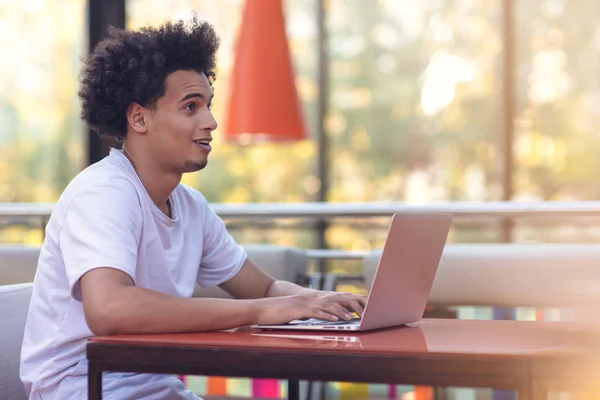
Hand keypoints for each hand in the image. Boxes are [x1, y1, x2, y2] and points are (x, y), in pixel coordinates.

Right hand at [252, 292, 366, 324]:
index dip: (339, 305)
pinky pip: (316, 313)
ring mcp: (303, 304)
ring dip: (339, 312)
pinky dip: (327, 316)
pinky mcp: (298, 310)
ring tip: (350, 318)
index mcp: (306, 301)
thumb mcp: (290, 314)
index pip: (326, 302)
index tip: (350, 310)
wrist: (259, 309)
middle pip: (330, 302)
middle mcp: (306, 300)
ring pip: (326, 307)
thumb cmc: (273, 314)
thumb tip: (310, 321)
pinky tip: (335, 320)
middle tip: (355, 313)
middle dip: (344, 307)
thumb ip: (301, 316)